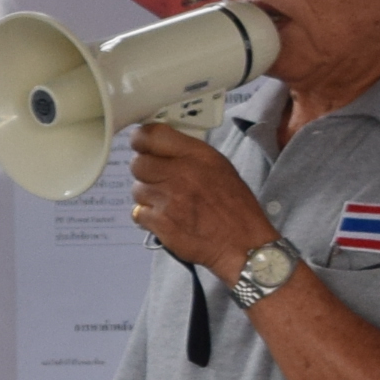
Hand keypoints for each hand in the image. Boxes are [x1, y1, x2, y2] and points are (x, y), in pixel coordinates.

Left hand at [124, 123, 272, 285]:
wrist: (242, 244)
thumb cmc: (235, 207)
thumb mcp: (219, 167)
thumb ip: (189, 154)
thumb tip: (162, 148)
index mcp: (196, 155)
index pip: (152, 135)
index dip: (141, 139)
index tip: (141, 144)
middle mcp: (180, 173)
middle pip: (138, 163)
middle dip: (145, 171)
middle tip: (157, 179)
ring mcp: (168, 199)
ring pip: (137, 190)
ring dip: (147, 196)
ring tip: (167, 203)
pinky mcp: (161, 223)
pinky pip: (138, 213)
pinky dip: (147, 217)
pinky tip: (165, 219)